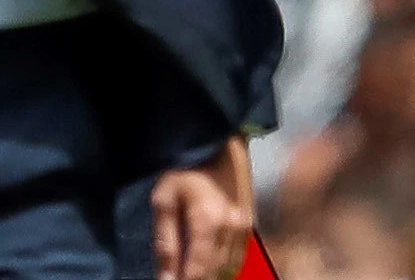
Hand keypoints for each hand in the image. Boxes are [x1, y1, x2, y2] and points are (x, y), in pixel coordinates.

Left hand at [152, 136, 253, 279]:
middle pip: (216, 275)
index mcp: (208, 222)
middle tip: (178, 278)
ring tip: (190, 273)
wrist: (220, 148)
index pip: (197, 270)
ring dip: (211, 277)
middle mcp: (232, 231)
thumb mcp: (164, 199)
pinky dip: (223, 271)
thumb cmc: (186, 170)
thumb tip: (166, 277)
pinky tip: (208, 270)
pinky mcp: (250, 229)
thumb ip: (165, 241)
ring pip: (230, 272)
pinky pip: (238, 262)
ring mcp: (245, 231)